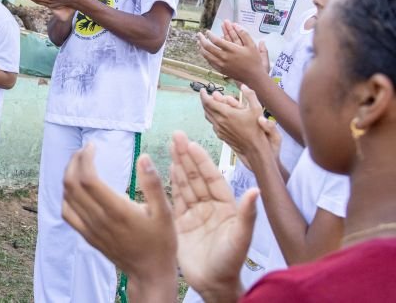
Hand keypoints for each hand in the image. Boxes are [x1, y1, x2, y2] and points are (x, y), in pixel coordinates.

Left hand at [62, 144, 177, 299]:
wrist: (149, 273)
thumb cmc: (160, 242)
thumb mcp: (165, 212)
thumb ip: (153, 184)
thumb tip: (143, 158)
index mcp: (118, 211)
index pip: (88, 179)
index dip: (85, 158)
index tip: (92, 146)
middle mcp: (99, 219)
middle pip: (72, 184)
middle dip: (74, 161)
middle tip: (85, 150)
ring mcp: (90, 229)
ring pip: (66, 197)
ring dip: (68, 175)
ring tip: (80, 163)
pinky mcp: (87, 236)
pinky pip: (67, 213)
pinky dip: (66, 196)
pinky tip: (75, 187)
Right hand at [171, 131, 256, 299]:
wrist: (213, 285)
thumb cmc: (231, 263)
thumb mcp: (241, 238)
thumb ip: (247, 214)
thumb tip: (255, 191)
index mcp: (225, 206)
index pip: (211, 178)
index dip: (201, 161)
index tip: (192, 144)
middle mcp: (209, 206)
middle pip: (196, 176)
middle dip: (186, 155)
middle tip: (176, 135)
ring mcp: (194, 213)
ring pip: (184, 183)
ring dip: (177, 164)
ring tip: (170, 145)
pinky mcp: (180, 223)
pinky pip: (175, 198)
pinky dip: (170, 183)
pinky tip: (166, 169)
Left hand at [198, 24, 266, 85]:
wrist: (253, 77)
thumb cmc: (254, 60)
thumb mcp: (251, 45)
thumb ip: (244, 34)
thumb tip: (236, 24)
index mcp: (231, 49)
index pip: (216, 40)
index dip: (209, 35)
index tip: (207, 32)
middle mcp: (224, 57)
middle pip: (208, 47)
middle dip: (201, 39)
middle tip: (199, 35)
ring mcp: (221, 64)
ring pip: (207, 55)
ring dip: (201, 48)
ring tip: (198, 43)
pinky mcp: (221, 70)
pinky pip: (210, 62)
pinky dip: (205, 56)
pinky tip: (204, 53)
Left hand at [199, 86, 269, 167]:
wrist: (255, 150)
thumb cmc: (257, 130)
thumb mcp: (257, 109)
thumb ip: (250, 95)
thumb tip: (243, 86)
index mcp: (226, 113)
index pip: (208, 102)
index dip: (203, 95)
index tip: (202, 89)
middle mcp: (219, 121)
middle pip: (206, 108)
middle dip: (205, 100)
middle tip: (207, 95)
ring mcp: (219, 129)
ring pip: (208, 116)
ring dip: (208, 108)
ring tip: (212, 104)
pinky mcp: (220, 135)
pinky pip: (212, 123)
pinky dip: (212, 117)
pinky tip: (219, 115)